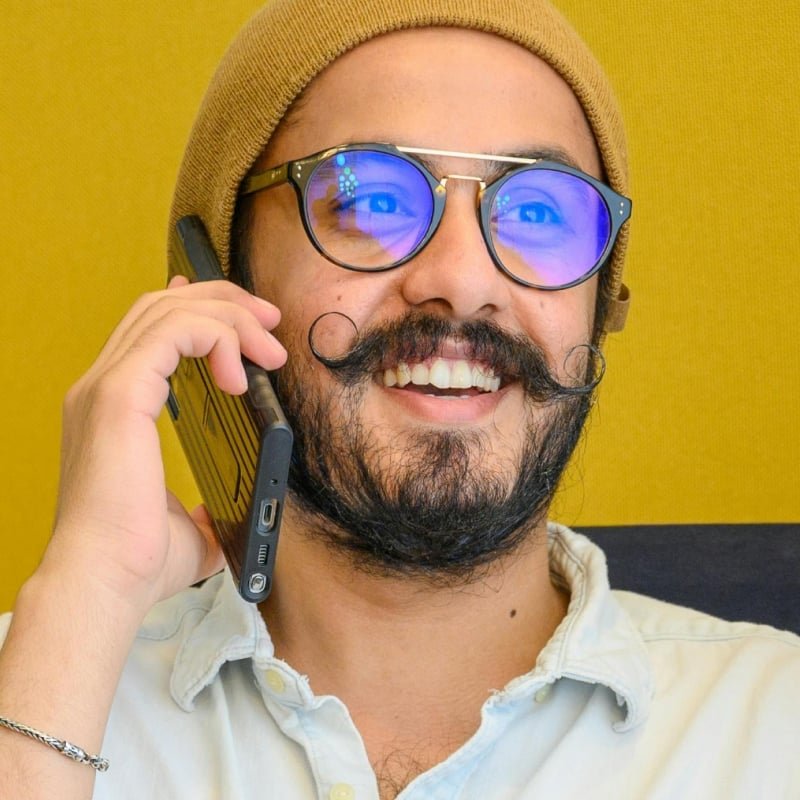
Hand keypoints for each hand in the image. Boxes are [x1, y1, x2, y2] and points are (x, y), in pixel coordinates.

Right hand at [40, 277, 286, 613]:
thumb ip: (205, 508)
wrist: (106, 585)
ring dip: (230, 318)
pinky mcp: (119, 396)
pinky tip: (240, 378)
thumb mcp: (188, 525)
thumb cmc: (138, 561)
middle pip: (163, 305)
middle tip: (270, 323)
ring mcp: (106, 387)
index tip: (249, 323)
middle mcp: (103, 387)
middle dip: (225, 303)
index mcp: (115, 408)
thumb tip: (227, 511)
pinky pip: (175, 333)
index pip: (152, 329)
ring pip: (171, 310)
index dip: (201, 310)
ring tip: (269, 350)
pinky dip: (216, 339)